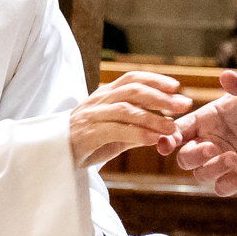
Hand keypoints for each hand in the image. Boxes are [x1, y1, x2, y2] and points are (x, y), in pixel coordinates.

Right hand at [68, 71, 193, 169]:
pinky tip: (153, 139)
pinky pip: (115, 130)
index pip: (132, 79)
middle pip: (133, 90)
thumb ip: (137, 129)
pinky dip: (137, 133)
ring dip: (152, 116)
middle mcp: (98, 101)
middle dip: (161, 96)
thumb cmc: (85, 143)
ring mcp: (91, 116)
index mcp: (104, 95)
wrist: (51, 156)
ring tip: (172, 126)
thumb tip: (165, 128)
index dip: (155, 79)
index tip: (176, 86)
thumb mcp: (115, 134)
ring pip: (126, 109)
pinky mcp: (86, 134)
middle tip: (184, 105)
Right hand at [166, 67, 236, 194]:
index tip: (171, 141)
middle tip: (212, 148)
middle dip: (193, 156)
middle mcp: (211, 140)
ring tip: (234, 158)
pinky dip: (228, 183)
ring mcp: (224, 159)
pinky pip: (222, 188)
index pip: (177, 131)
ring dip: (212, 169)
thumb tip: (226, 77)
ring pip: (201, 175)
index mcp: (206, 119)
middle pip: (184, 158)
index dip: (168, 138)